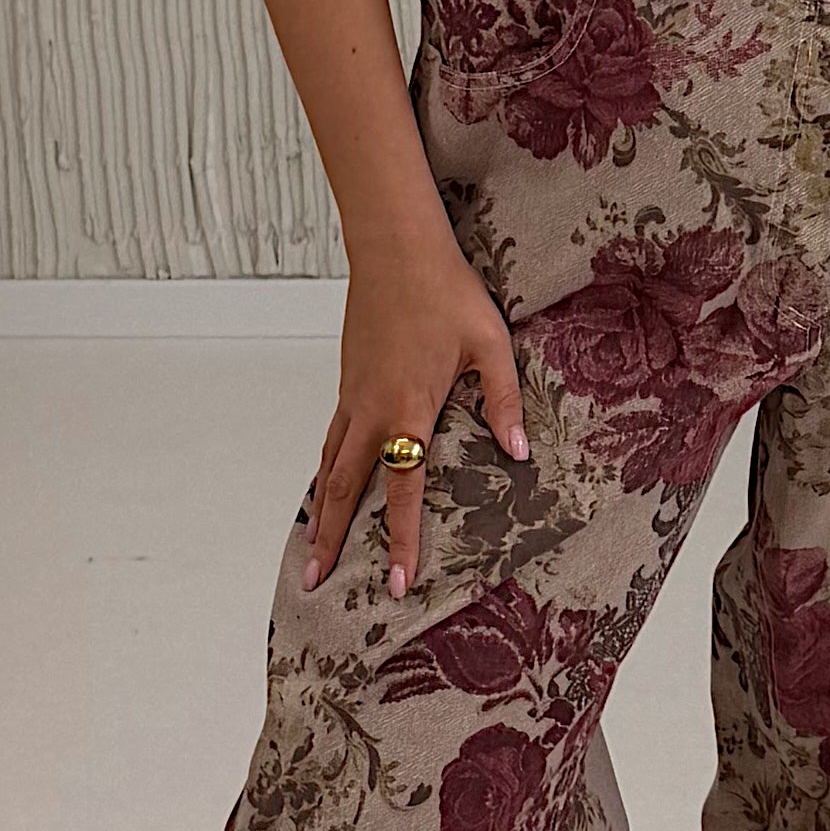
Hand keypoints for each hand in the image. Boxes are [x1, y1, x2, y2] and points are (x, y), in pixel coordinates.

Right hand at [305, 219, 527, 599]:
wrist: (395, 248)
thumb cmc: (446, 291)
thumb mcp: (490, 345)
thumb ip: (501, 402)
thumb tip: (518, 452)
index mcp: (408, 410)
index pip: (401, 490)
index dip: (399, 539)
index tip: (394, 582)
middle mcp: (371, 412)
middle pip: (342, 489)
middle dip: (329, 540)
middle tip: (314, 582)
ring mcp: (352, 397)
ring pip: (328, 466)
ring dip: (317, 511)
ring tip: (311, 550)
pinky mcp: (347, 382)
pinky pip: (330, 439)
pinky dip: (323, 472)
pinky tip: (325, 487)